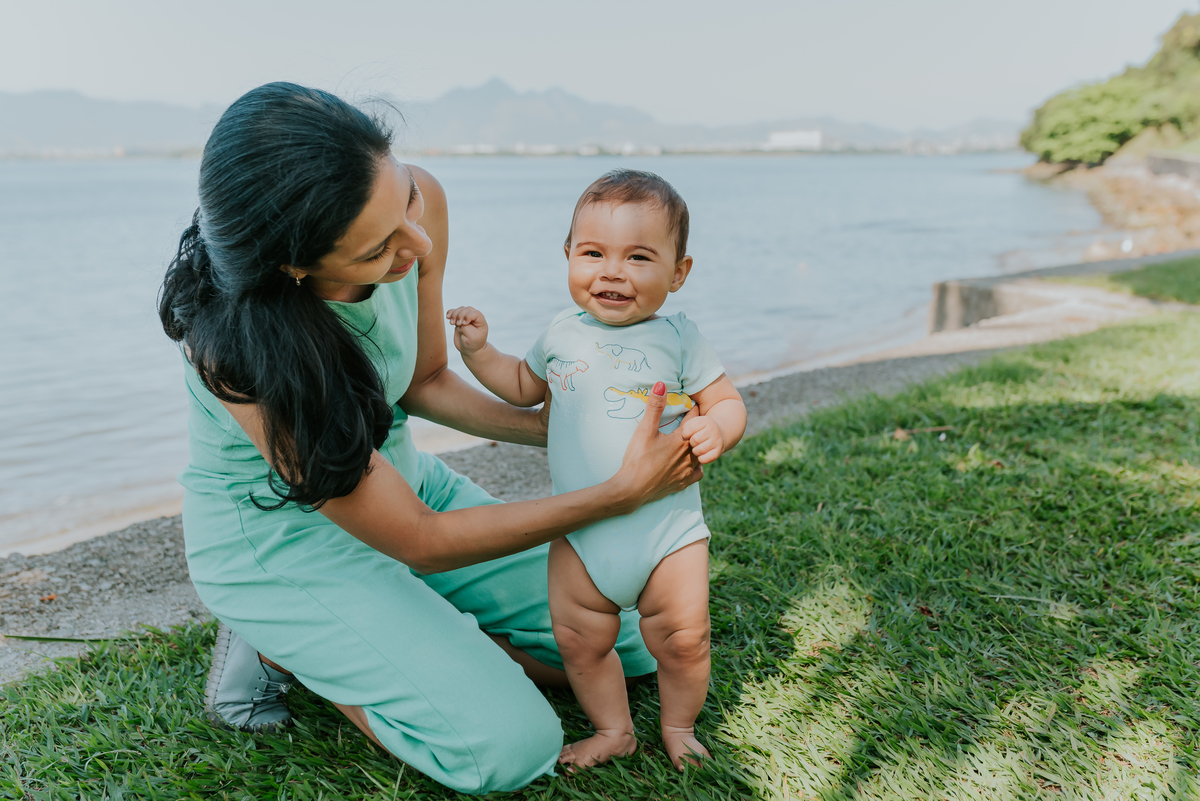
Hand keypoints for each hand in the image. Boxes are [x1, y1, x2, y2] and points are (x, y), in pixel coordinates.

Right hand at [445, 306, 487, 355]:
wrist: (469, 350)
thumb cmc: (473, 344)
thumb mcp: (472, 337)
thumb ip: (466, 327)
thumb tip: (458, 321)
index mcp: (481, 322)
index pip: (475, 313)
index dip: (468, 316)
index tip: (464, 324)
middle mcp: (474, 318)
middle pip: (467, 309)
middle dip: (460, 315)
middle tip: (457, 324)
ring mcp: (466, 318)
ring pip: (460, 309)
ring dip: (454, 314)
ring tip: (452, 323)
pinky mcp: (459, 320)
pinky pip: (454, 312)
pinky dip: (450, 313)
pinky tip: (447, 317)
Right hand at [613, 382, 702, 511]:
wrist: (632, 489)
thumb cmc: (638, 458)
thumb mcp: (645, 430)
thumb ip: (654, 406)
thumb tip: (661, 384)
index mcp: (681, 440)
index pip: (693, 420)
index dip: (693, 410)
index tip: (693, 403)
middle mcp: (688, 455)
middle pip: (700, 437)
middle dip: (698, 428)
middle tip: (694, 422)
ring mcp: (686, 471)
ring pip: (701, 455)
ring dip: (698, 447)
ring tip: (692, 442)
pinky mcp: (682, 483)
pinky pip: (697, 473)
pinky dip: (696, 467)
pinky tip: (690, 464)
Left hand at [678, 414, 724, 463]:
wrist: (719, 433)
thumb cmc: (701, 429)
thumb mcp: (694, 423)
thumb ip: (686, 427)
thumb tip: (683, 436)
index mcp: (706, 421)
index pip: (690, 429)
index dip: (685, 434)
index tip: (687, 435)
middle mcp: (714, 430)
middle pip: (695, 440)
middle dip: (691, 442)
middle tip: (694, 442)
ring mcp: (717, 441)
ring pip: (699, 450)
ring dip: (695, 451)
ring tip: (697, 447)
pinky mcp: (719, 452)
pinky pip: (705, 459)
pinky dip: (701, 459)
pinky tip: (701, 454)